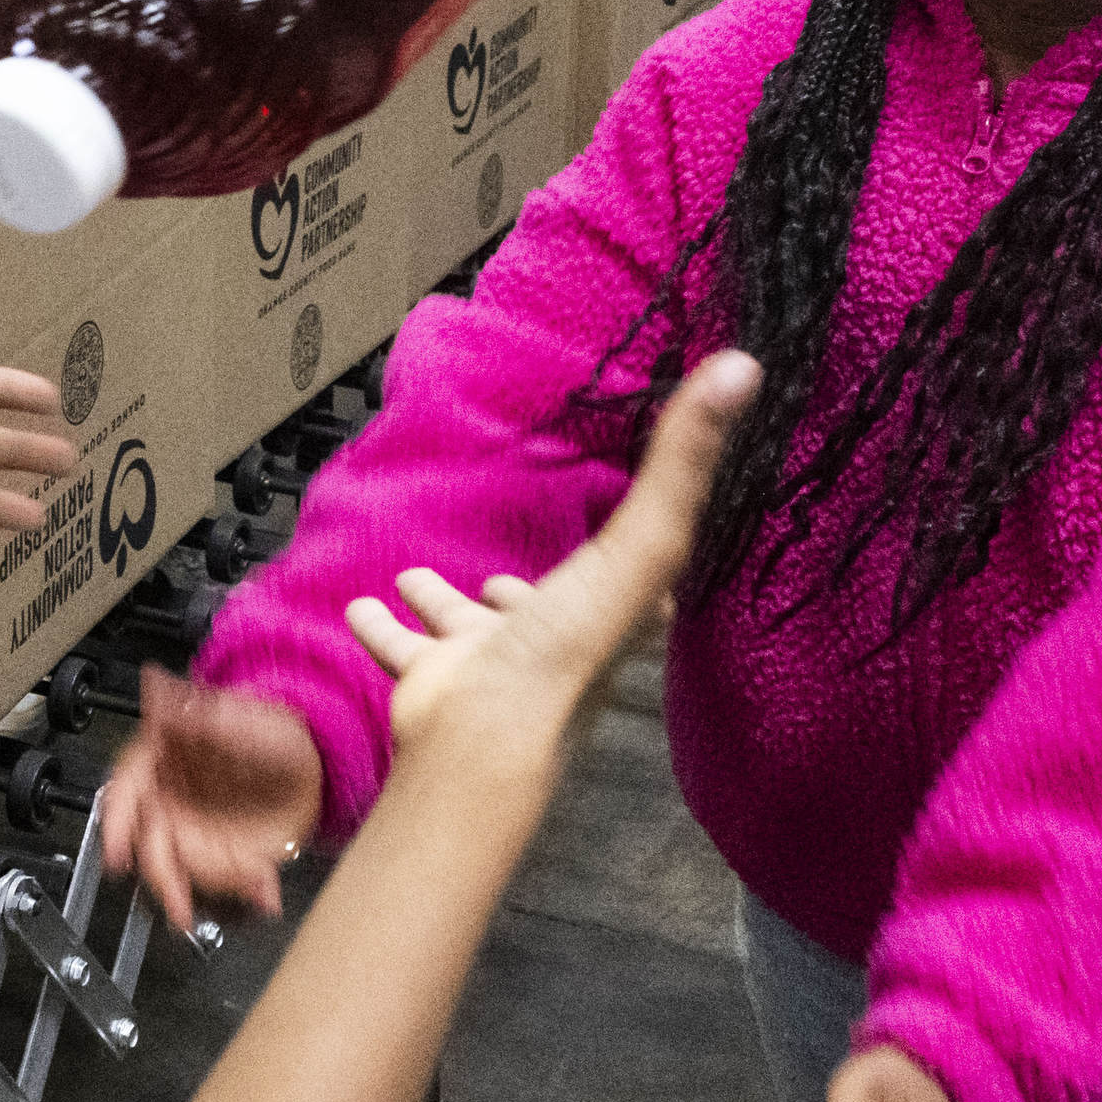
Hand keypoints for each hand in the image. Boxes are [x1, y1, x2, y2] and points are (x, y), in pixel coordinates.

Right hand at [103, 669, 327, 932]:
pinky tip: (265, 891)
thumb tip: (152, 682)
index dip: (116, 826)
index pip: (124, 791)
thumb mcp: (239, 716)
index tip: (117, 855)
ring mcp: (194, 829)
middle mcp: (170, 798)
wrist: (315, 761)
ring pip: (187, 868)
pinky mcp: (223, 853)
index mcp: (161, 759)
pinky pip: (227, 879)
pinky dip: (247, 889)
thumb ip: (195, 711)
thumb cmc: (272, 730)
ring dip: (219, 881)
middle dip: (164, 878)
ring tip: (254, 877)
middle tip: (179, 901)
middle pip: (149, 843)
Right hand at [344, 350, 756, 783]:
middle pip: (536, 612)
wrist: (483, 732)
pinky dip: (382, 627)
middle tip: (500, 575)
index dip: (621, 555)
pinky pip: (404, 649)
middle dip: (515, 590)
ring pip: (464, 629)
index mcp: (610, 619)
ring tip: (413, 577)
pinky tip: (359, 608)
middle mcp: (554, 646)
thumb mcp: (639, 541)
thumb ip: (680, 462)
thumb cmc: (566, 647)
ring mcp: (491, 668)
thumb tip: (742, 369)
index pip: (622, 580)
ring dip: (442, 604)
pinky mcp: (435, 681)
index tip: (612, 530)